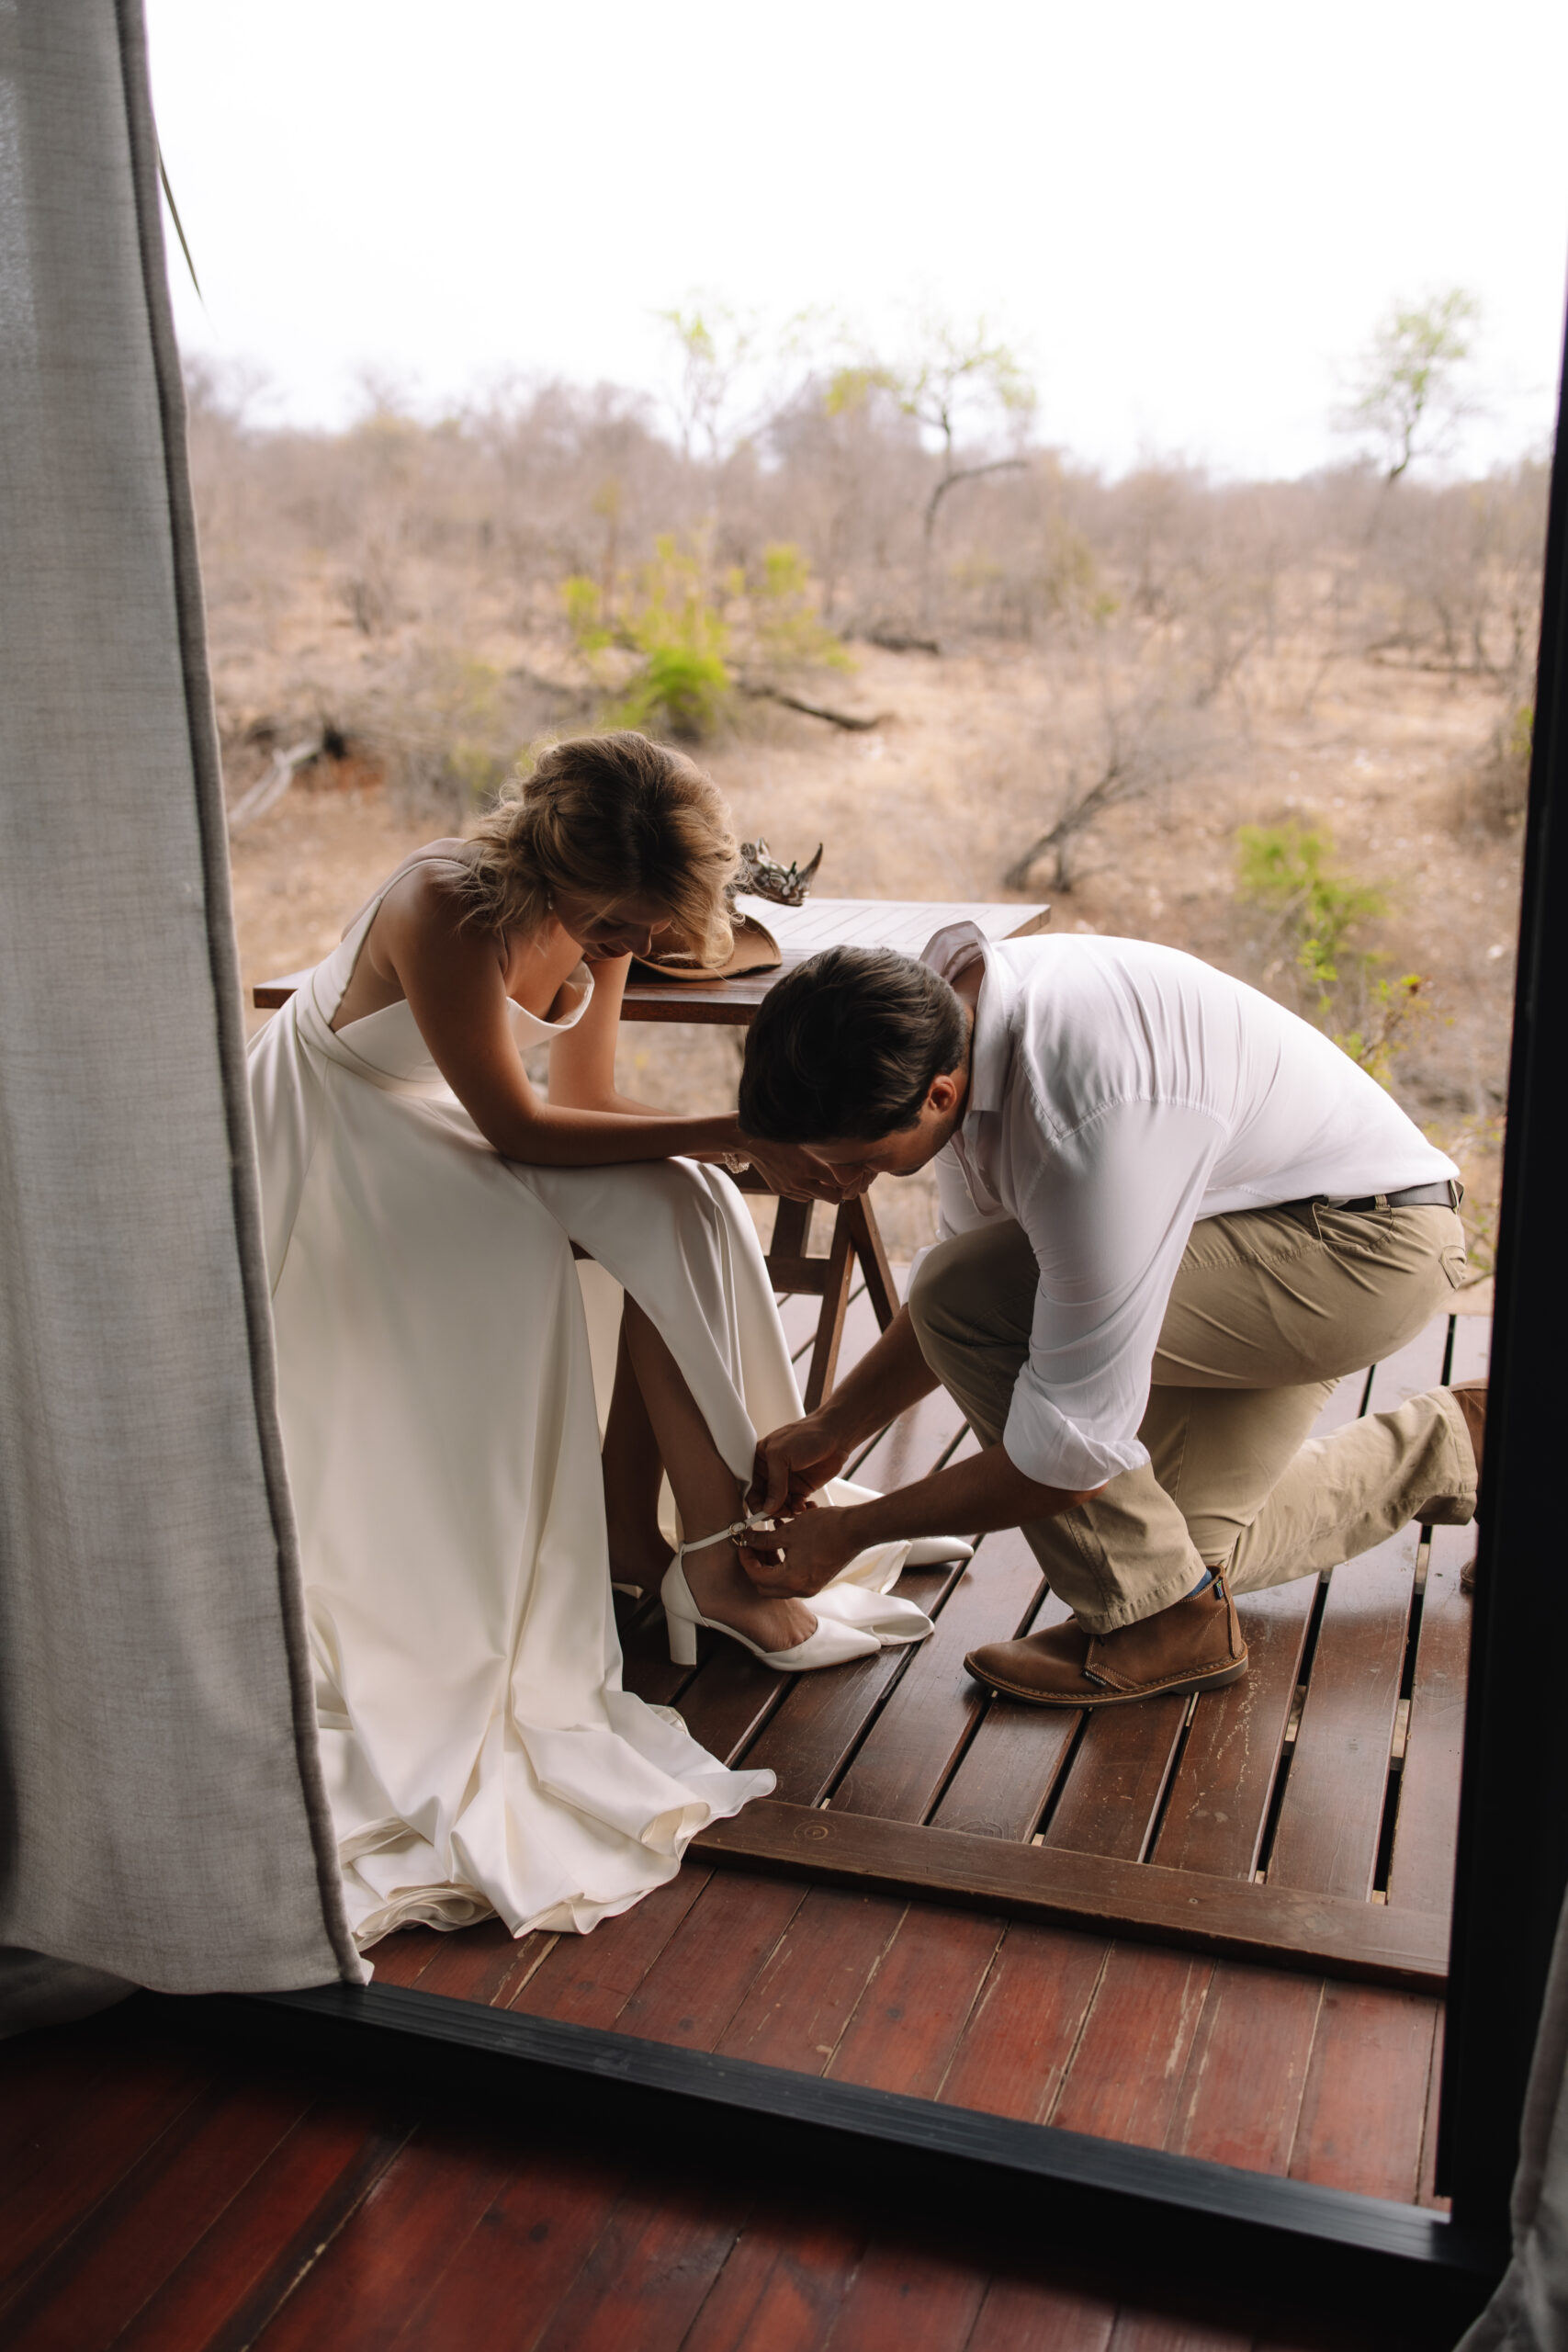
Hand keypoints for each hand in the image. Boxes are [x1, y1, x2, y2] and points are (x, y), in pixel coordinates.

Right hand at [737, 1136, 848, 1203]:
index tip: (848, 1173)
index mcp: (810, 1167)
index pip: (840, 1186)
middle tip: (837, 1178)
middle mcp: (801, 1181)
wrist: (751, 1140)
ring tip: (819, 1175)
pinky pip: (801, 1197)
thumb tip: (845, 1158)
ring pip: (815, 1197)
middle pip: (832, 1198)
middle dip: (837, 1189)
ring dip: (821, 1189)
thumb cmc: (781, 1134)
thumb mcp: (806, 1140)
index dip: (847, 1181)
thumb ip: (824, 1153)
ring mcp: (789, 1188)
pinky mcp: (779, 1190)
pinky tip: (804, 1176)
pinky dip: (807, 1190)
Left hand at [741, 1503, 858, 1598]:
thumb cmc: (826, 1529)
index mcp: (791, 1580)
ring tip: (766, 1541)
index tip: (742, 1545)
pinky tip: (782, 1543)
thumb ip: (764, 1539)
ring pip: (778, 1583)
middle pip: (766, 1586)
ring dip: (769, 1564)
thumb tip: (748, 1540)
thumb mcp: (789, 1531)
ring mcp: (810, 1587)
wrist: (855, 1529)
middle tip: (751, 1546)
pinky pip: (792, 1578)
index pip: (757, 1577)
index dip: (746, 1560)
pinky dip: (783, 1564)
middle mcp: (800, 1589)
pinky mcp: (816, 1580)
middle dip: (756, 1565)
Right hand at [749, 1412, 850, 1516]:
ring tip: (797, 1509)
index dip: (755, 1502)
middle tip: (783, 1512)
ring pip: (780, 1506)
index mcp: (759, 1461)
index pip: (750, 1487)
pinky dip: (799, 1510)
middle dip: (772, 1510)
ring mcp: (787, 1482)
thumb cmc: (806, 1435)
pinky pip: (795, 1506)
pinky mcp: (802, 1488)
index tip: (762, 1513)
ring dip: (787, 1512)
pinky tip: (806, 1506)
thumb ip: (774, 1483)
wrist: (835, 1435)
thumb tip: (768, 1507)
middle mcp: (771, 1473)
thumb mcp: (781, 1455)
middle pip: (764, 1501)